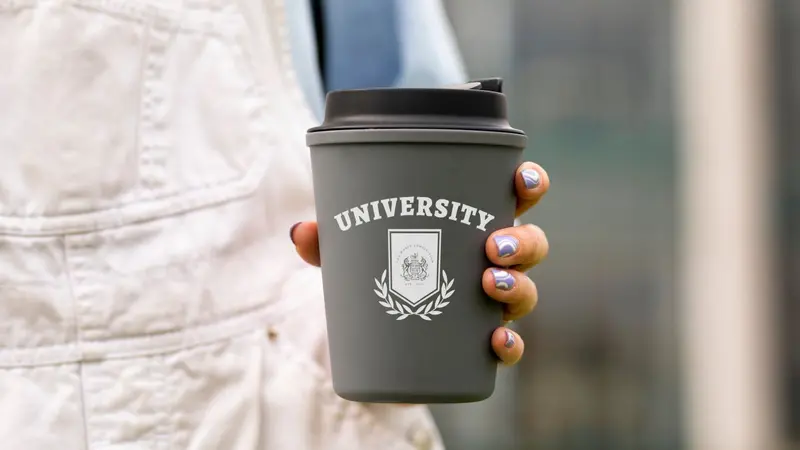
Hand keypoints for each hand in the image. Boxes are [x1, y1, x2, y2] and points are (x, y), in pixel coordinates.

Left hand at [291, 162, 549, 366]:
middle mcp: (492, 261)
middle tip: (494, 245)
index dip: (530, 184)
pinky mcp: (480, 344)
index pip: (515, 197)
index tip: (522, 178)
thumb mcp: (352, 253)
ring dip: (519, 286)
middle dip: (523, 241)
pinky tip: (497, 341)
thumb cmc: (379, 274)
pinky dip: (509, 344)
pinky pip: (509, 345)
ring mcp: (492, 303)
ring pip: (526, 291)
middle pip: (530, 244)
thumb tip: (300, 232)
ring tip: (491, 282)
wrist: (378, 341)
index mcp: (472, 224)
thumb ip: (330, 240)